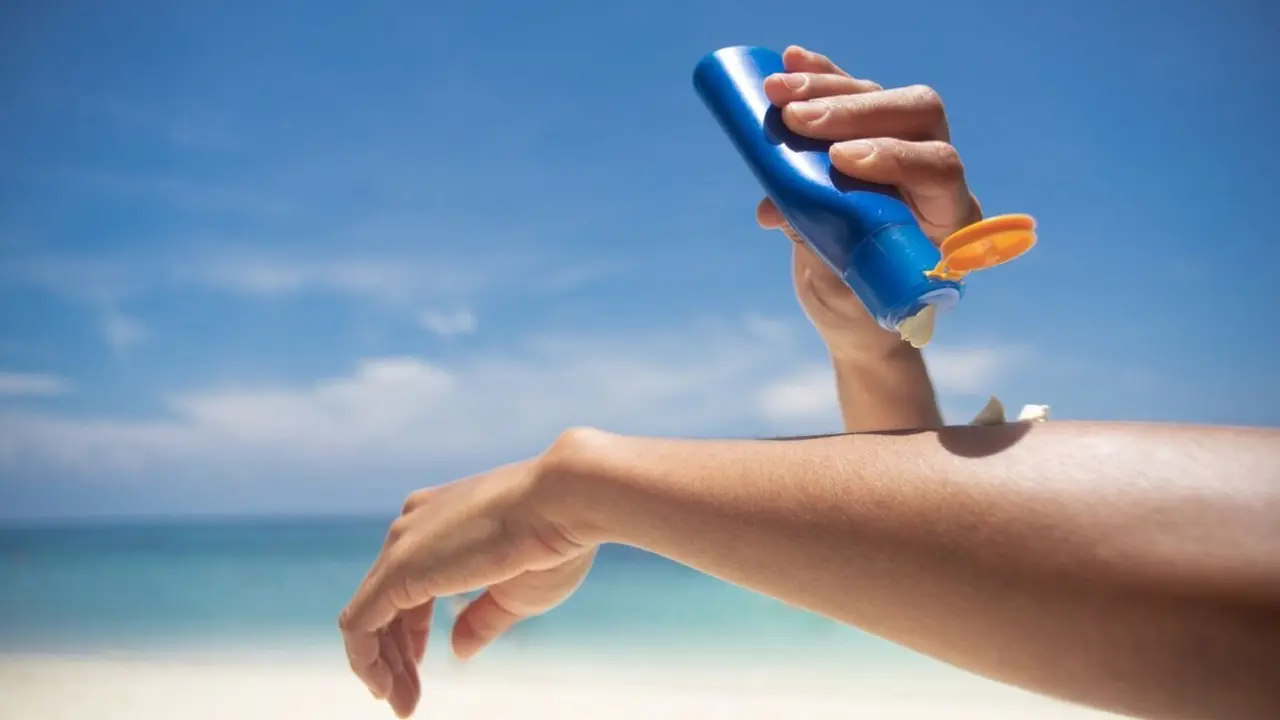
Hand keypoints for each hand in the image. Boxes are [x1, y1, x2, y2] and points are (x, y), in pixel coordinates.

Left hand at [338, 446, 594, 717]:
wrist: (566, 502)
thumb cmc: (554, 541)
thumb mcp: (514, 593)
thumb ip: (479, 619)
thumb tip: (457, 649)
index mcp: (441, 520)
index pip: (408, 585)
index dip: (411, 633)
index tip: (421, 667)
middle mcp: (414, 525)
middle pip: (385, 602)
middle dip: (395, 656)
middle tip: (407, 700)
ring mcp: (403, 543)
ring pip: (368, 615)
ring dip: (382, 665)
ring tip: (402, 704)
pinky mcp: (398, 568)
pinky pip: (360, 624)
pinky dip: (367, 660)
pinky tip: (384, 688)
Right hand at [756, 45, 983, 358]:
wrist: (863, 312)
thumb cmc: (862, 312)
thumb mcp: (840, 294)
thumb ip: (818, 249)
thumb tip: (775, 208)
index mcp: (949, 220)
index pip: (941, 169)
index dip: (895, 158)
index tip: (840, 162)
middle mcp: (936, 176)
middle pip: (916, 116)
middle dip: (854, 111)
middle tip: (796, 119)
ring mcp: (905, 149)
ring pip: (883, 97)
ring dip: (828, 89)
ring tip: (776, 92)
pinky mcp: (872, 137)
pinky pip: (854, 95)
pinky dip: (823, 77)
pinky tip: (792, 62)